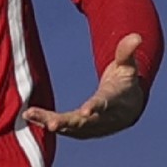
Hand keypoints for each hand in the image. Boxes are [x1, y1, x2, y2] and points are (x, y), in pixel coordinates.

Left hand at [23, 33, 146, 138]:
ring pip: (70, 128)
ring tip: (30, 115)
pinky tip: (30, 117)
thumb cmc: (125, 82)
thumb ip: (127, 52)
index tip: (86, 111)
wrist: (130, 108)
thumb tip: (137, 36)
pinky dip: (47, 124)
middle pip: (83, 122)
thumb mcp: (128, 66)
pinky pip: (64, 129)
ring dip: (50, 123)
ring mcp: (92, 127)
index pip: (105, 104)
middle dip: (67, 123)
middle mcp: (103, 118)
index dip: (96, 107)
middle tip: (51, 124)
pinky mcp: (82, 131)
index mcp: (114, 101)